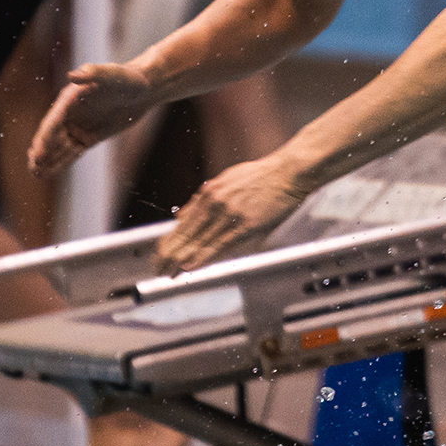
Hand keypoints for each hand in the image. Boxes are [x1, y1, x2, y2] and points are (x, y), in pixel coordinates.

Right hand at [28, 62, 155, 176]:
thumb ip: (93, 74)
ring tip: (35, 173)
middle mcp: (70, 113)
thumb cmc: (126, 78)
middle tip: (33, 166)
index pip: (54, 120)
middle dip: (42, 150)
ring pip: (59, 146)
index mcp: (70, 98)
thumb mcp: (111, 74)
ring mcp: (79, 126)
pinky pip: (72, 153)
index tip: (38, 152)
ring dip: (47, 160)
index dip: (45, 137)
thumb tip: (72, 76)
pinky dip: (61, 162)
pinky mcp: (90, 138)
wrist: (143, 89)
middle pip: (52, 135)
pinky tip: (47, 173)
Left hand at [155, 156, 312, 272]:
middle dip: (168, 255)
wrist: (288, 172)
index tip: (158, 256)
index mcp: (208, 193)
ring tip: (168, 273)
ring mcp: (229, 214)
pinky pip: (219, 245)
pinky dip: (202, 257)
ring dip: (180, 260)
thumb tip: (181, 216)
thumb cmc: (261, 176)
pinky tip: (191, 266)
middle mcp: (214, 203)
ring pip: (198, 242)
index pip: (181, 224)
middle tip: (157, 270)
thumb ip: (202, 199)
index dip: (167, 242)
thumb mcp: (225, 180)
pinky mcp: (246, 224)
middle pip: (185, 235)